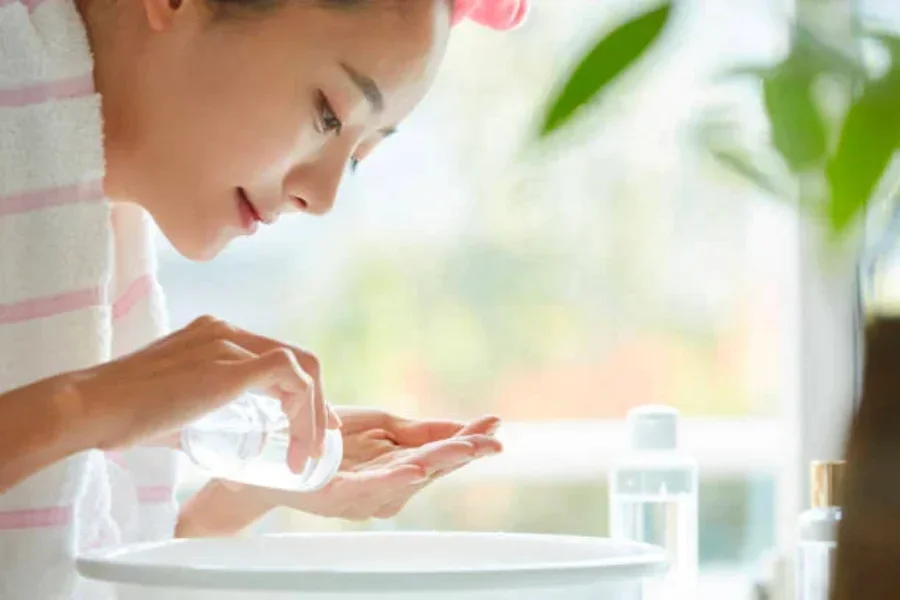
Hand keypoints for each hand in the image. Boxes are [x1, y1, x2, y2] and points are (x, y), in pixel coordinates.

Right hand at [69, 315, 337, 470]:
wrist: (89, 407)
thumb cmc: (121, 415)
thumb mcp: (177, 410)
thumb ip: (206, 418)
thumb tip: (234, 449)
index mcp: (214, 335)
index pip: (275, 355)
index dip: (300, 390)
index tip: (307, 426)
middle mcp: (226, 331)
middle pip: (296, 358)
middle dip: (317, 402)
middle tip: (319, 440)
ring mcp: (229, 343)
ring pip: (300, 369)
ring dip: (313, 415)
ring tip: (306, 454)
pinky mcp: (231, 365)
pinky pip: (292, 379)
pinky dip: (305, 413)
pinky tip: (298, 444)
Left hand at [262, 408, 502, 519]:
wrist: (271, 452)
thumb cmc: (327, 438)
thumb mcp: (379, 426)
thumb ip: (417, 431)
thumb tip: (460, 428)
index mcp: (399, 469)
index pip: (442, 453)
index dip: (468, 439)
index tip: (495, 422)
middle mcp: (388, 488)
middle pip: (433, 467)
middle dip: (464, 452)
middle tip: (493, 439)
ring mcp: (364, 495)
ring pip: (410, 477)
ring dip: (440, 462)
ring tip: (466, 448)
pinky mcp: (338, 496)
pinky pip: (371, 488)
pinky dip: (396, 479)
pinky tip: (417, 467)